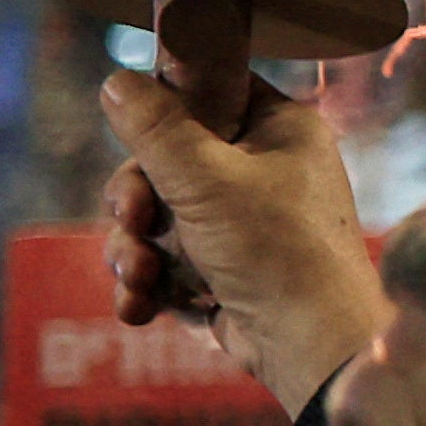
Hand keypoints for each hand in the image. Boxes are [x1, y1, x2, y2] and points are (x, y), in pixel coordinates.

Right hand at [99, 69, 385, 414]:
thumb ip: (156, 128)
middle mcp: (265, 171)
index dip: (166, 111)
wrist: (309, 345)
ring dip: (133, 248)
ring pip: (156, 218)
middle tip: (134, 216)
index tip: (138, 136)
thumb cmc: (273, 248)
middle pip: (166, 162)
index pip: (211, 92)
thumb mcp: (206, 178)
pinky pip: (164, 264)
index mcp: (280, 130)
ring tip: (141, 274)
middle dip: (135, 198)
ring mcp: (242, 225)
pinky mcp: (222, 272)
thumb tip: (116, 80)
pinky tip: (142, 306)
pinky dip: (149, 284)